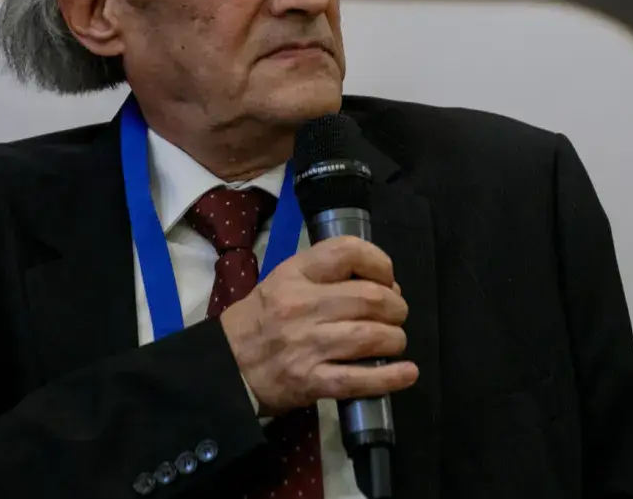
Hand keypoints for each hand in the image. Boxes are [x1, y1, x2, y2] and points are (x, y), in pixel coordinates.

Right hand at [218, 236, 418, 414]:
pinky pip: (359, 378)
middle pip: (371, 298)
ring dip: (394, 340)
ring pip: (372, 336)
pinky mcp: (310, 381)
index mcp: (294, 275)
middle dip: (396, 309)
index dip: (380, 264)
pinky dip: (390, 376)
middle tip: (395, 316)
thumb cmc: (260, 321)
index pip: (348, 252)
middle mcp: (301, 305)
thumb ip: (326, 277)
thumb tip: (385, 287)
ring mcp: (306, 344)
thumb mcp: (283, 281)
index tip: (387, 279)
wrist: (225, 367)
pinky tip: (406, 373)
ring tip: (393, 342)